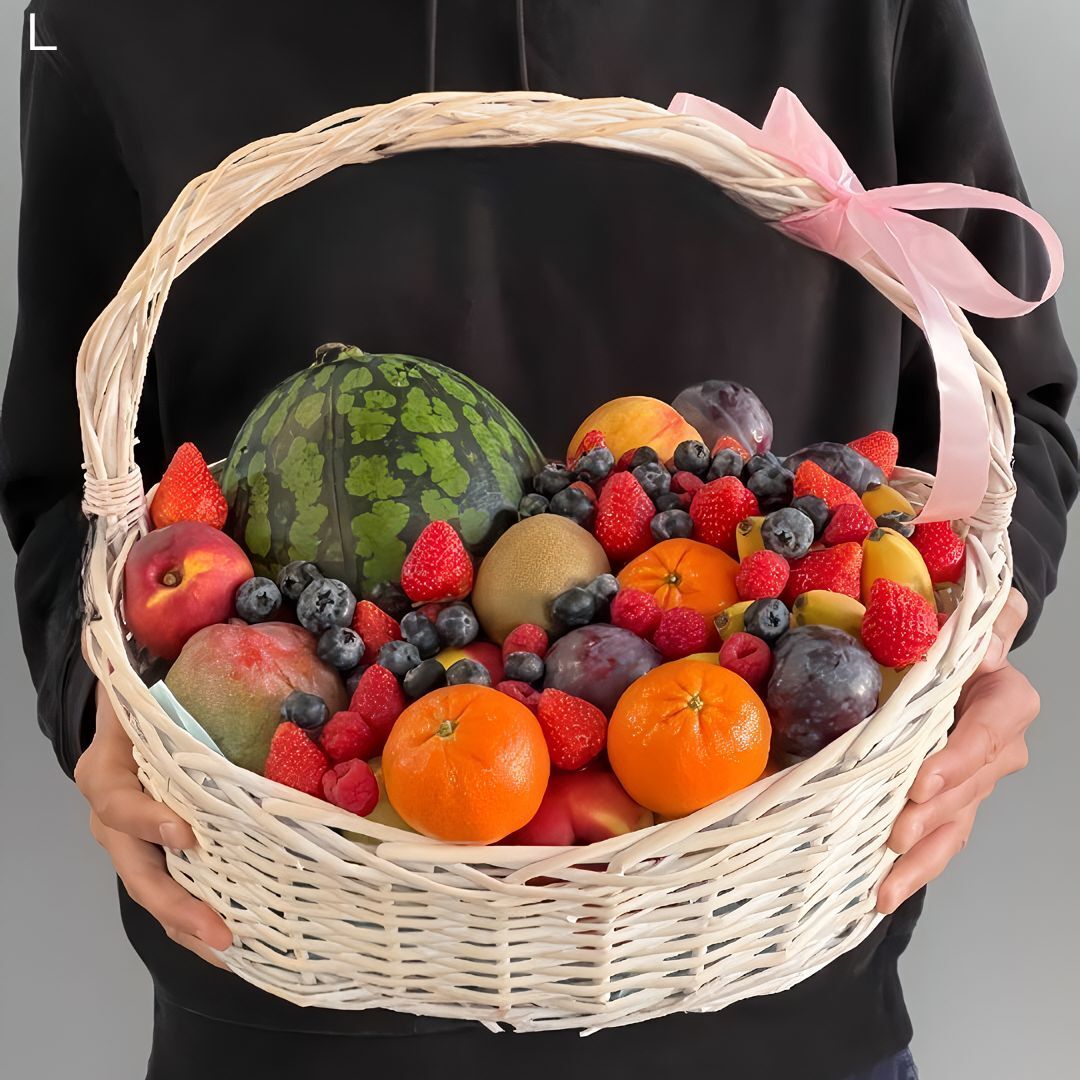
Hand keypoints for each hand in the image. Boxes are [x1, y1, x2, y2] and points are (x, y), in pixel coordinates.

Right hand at [74, 683, 232, 964]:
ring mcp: (133, 844)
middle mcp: (113, 817)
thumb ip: (157, 663)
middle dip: (175, 904)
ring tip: (232, 951)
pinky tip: (237, 944)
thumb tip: (204, 619)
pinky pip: (173, 892)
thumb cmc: (141, 699)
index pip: (118, 801)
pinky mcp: (157, 856)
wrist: (124, 717)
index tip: (187, 832)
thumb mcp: (140, 683)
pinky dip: (196, 921)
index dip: (148, 819)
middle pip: (134, 869)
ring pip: (153, 891)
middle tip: (218, 929)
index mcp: (107, 771)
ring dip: (190, 925)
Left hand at [877, 587, 1036, 913]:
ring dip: (919, 858)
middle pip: (966, 789)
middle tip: (892, 834)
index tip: (921, 782)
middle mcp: (996, 750)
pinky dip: (912, 869)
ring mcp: (973, 783)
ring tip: (884, 885)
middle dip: (929, 815)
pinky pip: (937, 841)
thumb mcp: (977, 615)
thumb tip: (983, 643)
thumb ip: (988, 622)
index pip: (987, 733)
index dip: (956, 761)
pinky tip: (881, 894)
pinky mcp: (948, 803)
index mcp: (1004, 701)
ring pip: (952, 825)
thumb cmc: (957, 632)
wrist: (954, 653)